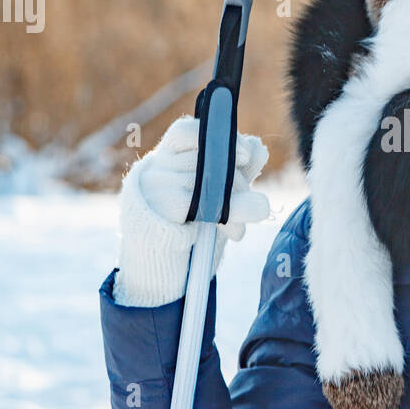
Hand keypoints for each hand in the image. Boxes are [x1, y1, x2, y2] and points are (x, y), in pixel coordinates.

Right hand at [114, 115, 270, 307]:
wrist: (162, 276)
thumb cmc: (189, 233)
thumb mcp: (217, 199)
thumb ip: (237, 174)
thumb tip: (259, 148)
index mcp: (167, 159)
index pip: (186, 131)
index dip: (218, 137)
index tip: (247, 154)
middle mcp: (155, 168)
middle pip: (206, 158)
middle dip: (238, 183)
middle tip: (256, 208)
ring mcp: (150, 188)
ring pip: (205, 180)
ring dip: (234, 205)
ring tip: (240, 228)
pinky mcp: (150, 211)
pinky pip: (194, 202)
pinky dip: (221, 215)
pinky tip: (229, 230)